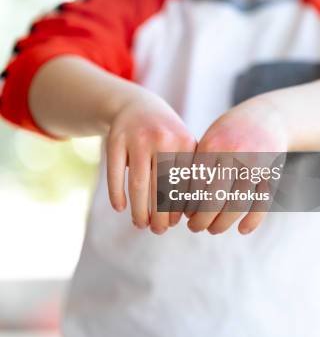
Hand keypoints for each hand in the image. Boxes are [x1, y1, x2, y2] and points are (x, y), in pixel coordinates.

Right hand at [106, 85, 195, 233]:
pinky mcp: (115, 140)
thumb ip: (187, 176)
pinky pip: (115, 174)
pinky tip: (120, 208)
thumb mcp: (182, 147)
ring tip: (140, 225)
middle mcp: (162, 138)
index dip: (179, 207)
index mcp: (184, 142)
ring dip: (139, 210)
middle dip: (160, 215)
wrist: (137, 105)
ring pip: (138, 184)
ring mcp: (137, 138)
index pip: (184, 183)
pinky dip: (117, 194)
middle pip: (162, 187)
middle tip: (158, 231)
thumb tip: (183, 216)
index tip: (174, 224)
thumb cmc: (165, 136)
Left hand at [185, 95, 288, 234]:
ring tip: (212, 230)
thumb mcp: (210, 140)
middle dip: (201, 220)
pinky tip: (242, 230)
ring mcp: (255, 164)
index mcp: (212, 146)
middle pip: (214, 199)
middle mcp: (234, 154)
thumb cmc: (228, 132)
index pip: (194, 186)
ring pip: (237, 205)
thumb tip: (183, 207)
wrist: (267, 116)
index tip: (182, 215)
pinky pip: (262, 203)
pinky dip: (252, 220)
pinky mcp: (272, 173)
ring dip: (222, 224)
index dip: (186, 205)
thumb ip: (197, 168)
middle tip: (194, 228)